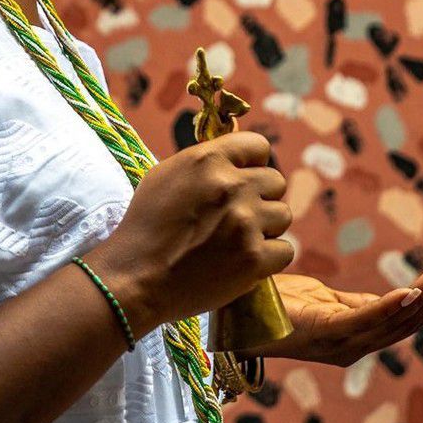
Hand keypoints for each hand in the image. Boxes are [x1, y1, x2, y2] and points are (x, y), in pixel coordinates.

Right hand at [92, 130, 293, 336]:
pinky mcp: (254, 259)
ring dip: (265, 227)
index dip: (252, 163)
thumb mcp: (166, 175)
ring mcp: (246, 223)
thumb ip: (205, 163)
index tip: (244, 178)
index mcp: (209, 161)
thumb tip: (234, 159)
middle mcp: (232, 186)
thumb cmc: (146, 224)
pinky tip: (244, 259)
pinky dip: (269, 257)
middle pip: (276, 182)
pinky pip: (285, 250)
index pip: (258, 146)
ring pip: (283, 216)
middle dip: (260, 196)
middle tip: (237, 215)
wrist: (138, 276)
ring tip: (237, 239)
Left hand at [234, 261, 422, 367]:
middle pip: (404, 323)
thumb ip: (350, 303)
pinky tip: (411, 291)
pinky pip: (365, 320)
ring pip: (392, 322)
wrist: (229, 310)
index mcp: (350, 337)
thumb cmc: (270, 302)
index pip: (400, 319)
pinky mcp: (323, 333)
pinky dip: (391, 306)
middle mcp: (349, 346)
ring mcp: (338, 343)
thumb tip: (386, 299)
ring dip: (422, 298)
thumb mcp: (318, 298)